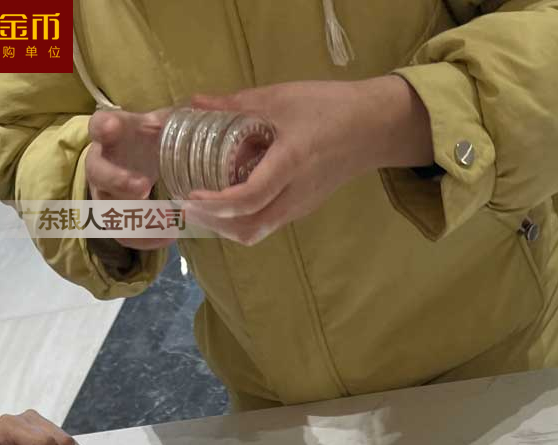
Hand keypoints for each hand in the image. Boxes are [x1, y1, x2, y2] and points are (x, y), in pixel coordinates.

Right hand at [86, 109, 176, 251]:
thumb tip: (195, 114)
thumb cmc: (148, 138)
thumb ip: (174, 120)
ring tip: (169, 222)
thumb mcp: (161, 124)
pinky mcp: (114, 217)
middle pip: (97, 172)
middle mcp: (100, 162)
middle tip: (144, 188)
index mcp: (110, 134)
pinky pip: (123, 234)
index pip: (98, 125)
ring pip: (108, 209)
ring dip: (136, 217)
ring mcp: (103, 192)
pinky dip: (146, 239)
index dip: (103, 127)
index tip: (112, 127)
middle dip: (118, 181)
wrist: (138, 160)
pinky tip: (171, 235)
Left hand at [183, 77, 433, 245]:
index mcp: (290, 164)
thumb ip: (234, 104)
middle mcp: (295, 195)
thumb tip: (193, 103)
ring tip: (200, 207)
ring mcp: (299, 207)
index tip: (191, 195)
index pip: (250, 198)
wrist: (372, 128)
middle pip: (249, 229)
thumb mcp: (279, 98)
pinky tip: (225, 202)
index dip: (217, 204)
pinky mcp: (301, 209)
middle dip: (213, 223)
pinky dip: (240, 220)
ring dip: (224, 226)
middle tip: (185, 206)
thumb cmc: (328, 107)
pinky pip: (265, 224)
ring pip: (256, 232)